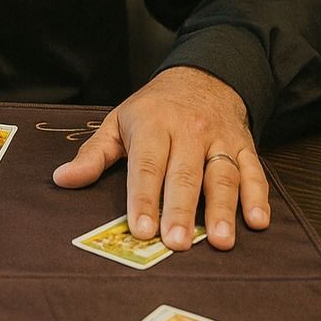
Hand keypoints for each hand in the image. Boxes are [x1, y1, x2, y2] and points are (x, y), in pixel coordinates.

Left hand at [52, 66, 269, 249]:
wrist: (202, 76)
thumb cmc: (153, 108)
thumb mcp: (118, 122)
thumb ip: (93, 154)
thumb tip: (62, 179)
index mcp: (153, 124)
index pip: (147, 165)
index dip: (144, 198)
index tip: (141, 230)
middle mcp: (189, 131)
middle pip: (185, 174)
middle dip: (181, 211)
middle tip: (176, 243)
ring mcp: (220, 139)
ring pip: (222, 175)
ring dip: (223, 209)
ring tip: (220, 241)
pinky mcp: (245, 147)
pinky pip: (254, 172)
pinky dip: (258, 197)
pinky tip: (257, 222)